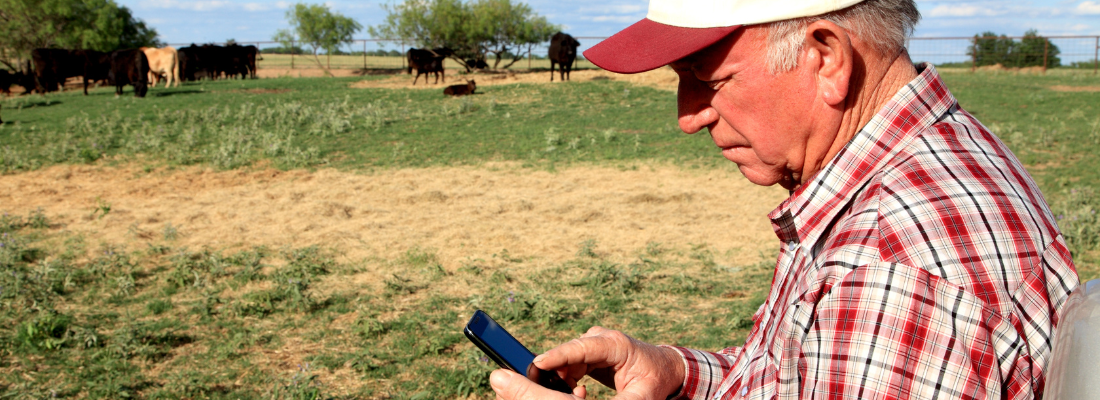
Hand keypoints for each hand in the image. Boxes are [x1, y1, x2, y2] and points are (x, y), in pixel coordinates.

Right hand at [490, 326, 684, 399]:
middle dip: (554, 371)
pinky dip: (566, 378)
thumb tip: (585, 399)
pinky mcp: (590, 352)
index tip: (537, 365)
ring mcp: (594, 343)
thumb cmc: (655, 380)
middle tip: (543, 389)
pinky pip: (569, 364)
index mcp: (616, 344)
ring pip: (566, 360)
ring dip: (561, 378)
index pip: (581, 347)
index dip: (558, 356)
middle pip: (569, 353)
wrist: (665, 369)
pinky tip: (576, 392)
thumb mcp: (641, 396)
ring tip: (577, 395)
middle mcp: (602, 338)